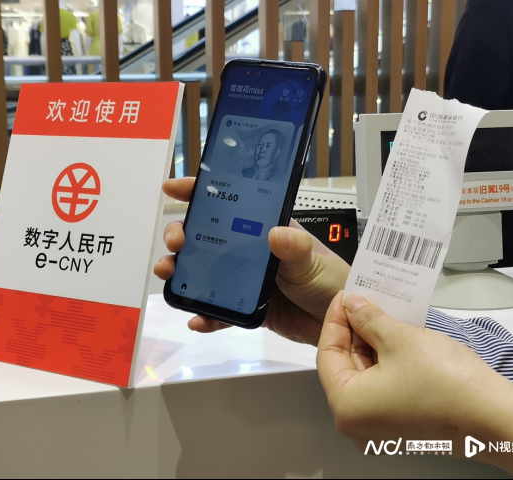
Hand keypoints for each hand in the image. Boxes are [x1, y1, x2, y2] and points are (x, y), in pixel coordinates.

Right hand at [154, 177, 350, 344]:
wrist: (343, 325)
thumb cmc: (333, 282)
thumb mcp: (314, 261)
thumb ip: (295, 248)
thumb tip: (275, 234)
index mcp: (265, 230)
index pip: (229, 204)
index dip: (200, 193)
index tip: (174, 189)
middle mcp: (250, 252)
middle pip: (206, 237)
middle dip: (182, 235)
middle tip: (176, 243)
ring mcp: (246, 280)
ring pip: (205, 272)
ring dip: (182, 273)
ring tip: (169, 275)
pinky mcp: (247, 307)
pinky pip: (221, 310)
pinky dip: (207, 315)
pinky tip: (196, 319)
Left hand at [317, 292, 512, 476]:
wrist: (496, 417)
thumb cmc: (449, 388)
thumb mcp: (399, 339)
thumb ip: (368, 319)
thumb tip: (353, 305)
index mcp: (346, 406)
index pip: (327, 354)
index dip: (335, 320)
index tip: (343, 298)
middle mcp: (358, 423)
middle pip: (345, 366)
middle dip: (355, 331)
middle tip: (362, 302)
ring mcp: (380, 427)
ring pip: (366, 375)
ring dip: (372, 344)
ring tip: (380, 314)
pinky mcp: (402, 424)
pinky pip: (383, 386)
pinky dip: (386, 361)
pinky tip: (395, 337)